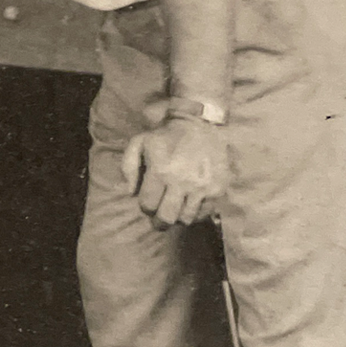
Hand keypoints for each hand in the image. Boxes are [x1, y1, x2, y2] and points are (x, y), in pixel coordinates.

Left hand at [120, 114, 227, 229]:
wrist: (201, 125)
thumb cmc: (166, 136)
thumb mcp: (140, 143)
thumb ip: (128, 166)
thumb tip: (130, 193)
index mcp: (160, 171)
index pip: (147, 205)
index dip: (145, 208)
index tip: (148, 203)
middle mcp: (181, 182)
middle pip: (166, 218)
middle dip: (159, 222)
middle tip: (159, 218)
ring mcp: (201, 187)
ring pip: (185, 219)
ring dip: (178, 218)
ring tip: (175, 210)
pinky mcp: (217, 189)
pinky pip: (204, 213)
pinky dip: (195, 214)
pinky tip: (190, 204)